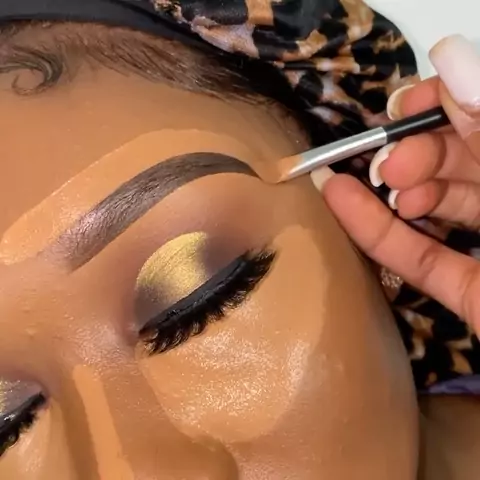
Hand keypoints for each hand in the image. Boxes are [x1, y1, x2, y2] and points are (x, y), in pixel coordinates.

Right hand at [312, 35, 479, 335]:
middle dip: (417, 153)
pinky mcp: (474, 294)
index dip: (446, 101)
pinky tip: (341, 203)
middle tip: (392, 167)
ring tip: (378, 187)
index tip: (405, 108)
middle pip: (460, 157)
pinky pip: (423, 259)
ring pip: (439, 206)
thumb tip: (451, 53)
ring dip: (398, 192)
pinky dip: (379, 233)